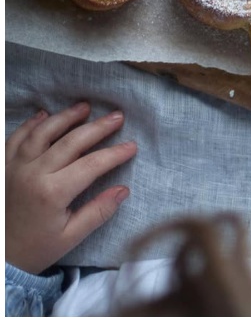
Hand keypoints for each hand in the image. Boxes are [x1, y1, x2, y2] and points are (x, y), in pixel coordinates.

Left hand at [5, 103, 136, 274]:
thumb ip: (98, 212)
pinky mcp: (1, 168)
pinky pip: (15, 138)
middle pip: (71, 142)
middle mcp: (32, 174)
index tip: (132, 146)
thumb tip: (123, 190)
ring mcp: (13, 168)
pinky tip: (44, 116)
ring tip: (84, 107)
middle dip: (97, 127)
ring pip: (42, 133)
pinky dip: (31, 125)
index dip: (115, 153)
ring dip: (65, 117)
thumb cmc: (35, 249)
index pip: (92, 164)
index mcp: (52, 193)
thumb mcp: (70, 237)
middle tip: (117, 116)